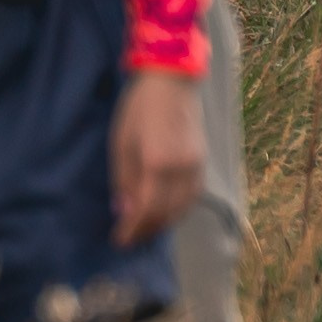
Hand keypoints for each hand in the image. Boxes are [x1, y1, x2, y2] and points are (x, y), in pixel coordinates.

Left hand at [111, 69, 206, 242]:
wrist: (172, 81)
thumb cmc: (139, 108)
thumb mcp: (121, 142)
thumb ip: (124, 180)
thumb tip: (124, 211)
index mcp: (157, 164)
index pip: (146, 210)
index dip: (132, 230)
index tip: (119, 241)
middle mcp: (181, 170)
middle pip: (166, 214)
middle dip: (146, 230)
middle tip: (129, 239)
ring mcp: (196, 167)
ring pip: (182, 208)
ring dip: (163, 223)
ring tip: (145, 229)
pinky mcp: (203, 162)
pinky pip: (192, 196)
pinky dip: (178, 209)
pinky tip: (165, 211)